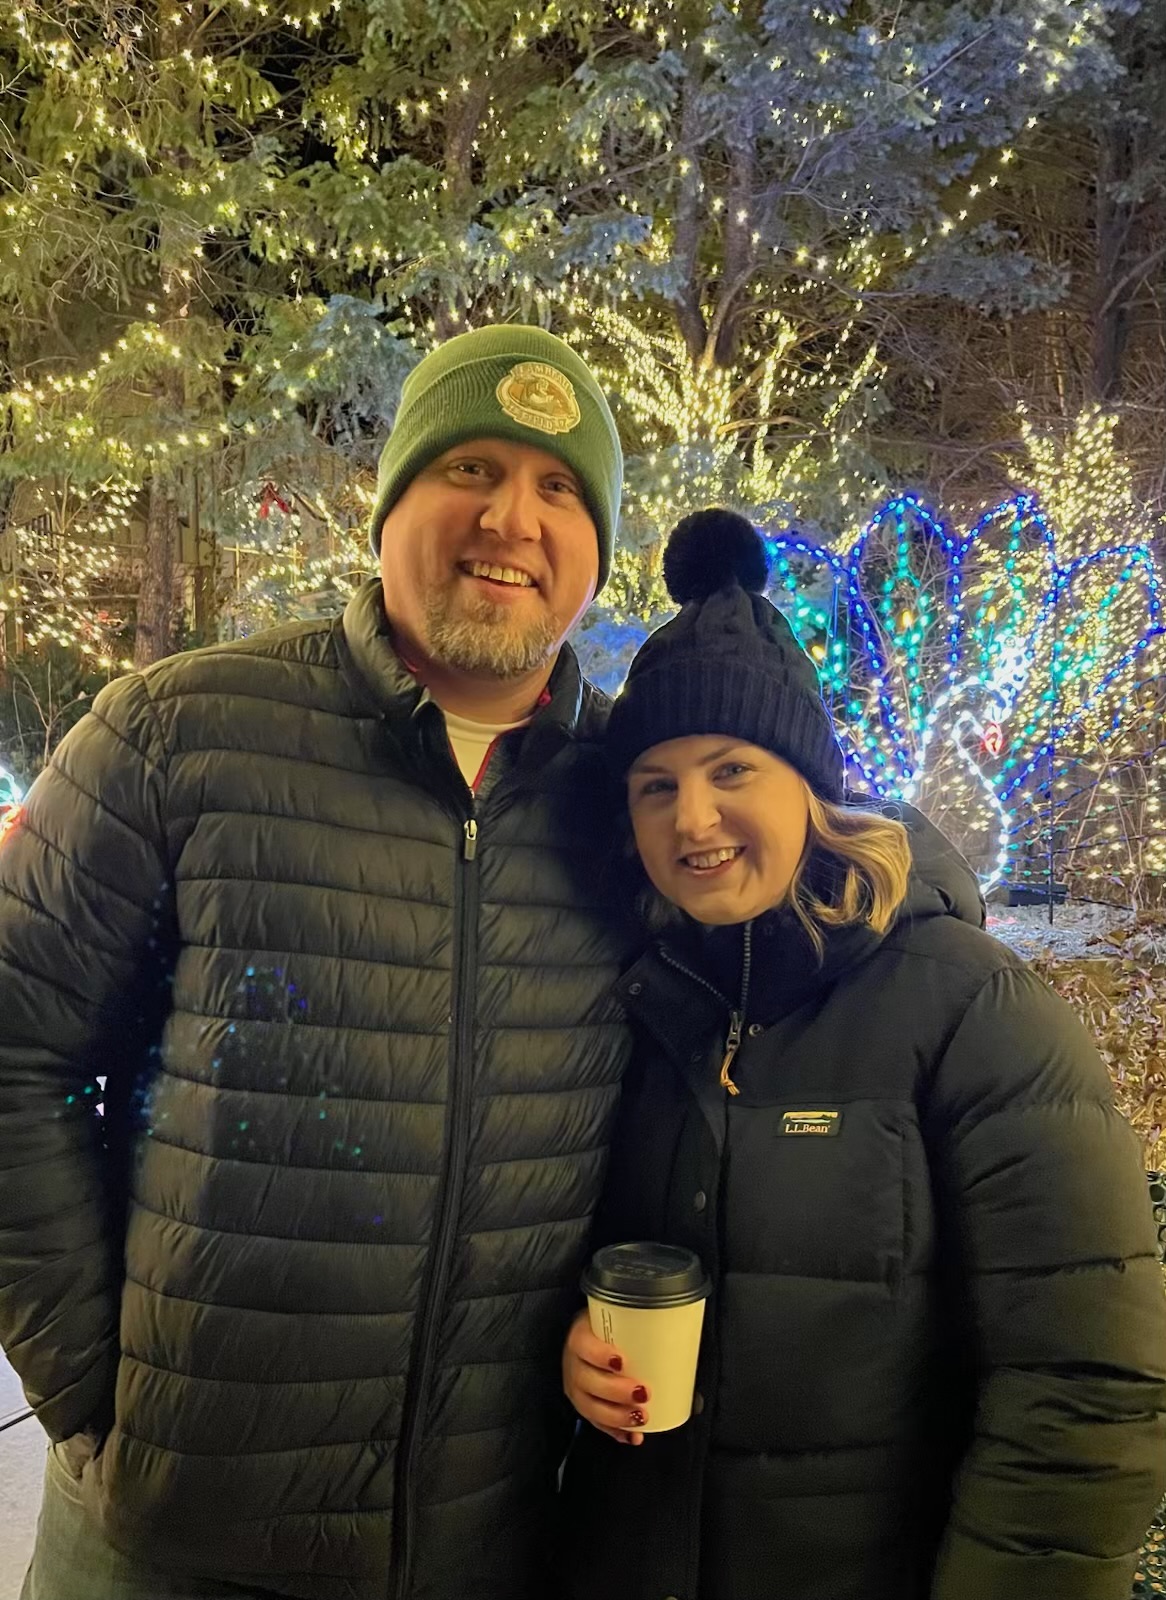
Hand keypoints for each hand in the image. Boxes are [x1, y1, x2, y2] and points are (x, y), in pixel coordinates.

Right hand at [562, 1308, 648, 1445]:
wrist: (592, 1337)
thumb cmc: (613, 1328)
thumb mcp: (621, 1321)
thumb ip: (643, 1332)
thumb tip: (683, 1349)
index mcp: (580, 1336)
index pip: (582, 1345)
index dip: (598, 1355)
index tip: (621, 1361)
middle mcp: (574, 1363)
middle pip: (587, 1380)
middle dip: (615, 1391)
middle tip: (642, 1393)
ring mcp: (577, 1387)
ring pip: (589, 1406)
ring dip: (616, 1416)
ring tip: (641, 1417)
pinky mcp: (584, 1405)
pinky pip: (596, 1423)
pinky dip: (615, 1431)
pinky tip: (633, 1437)